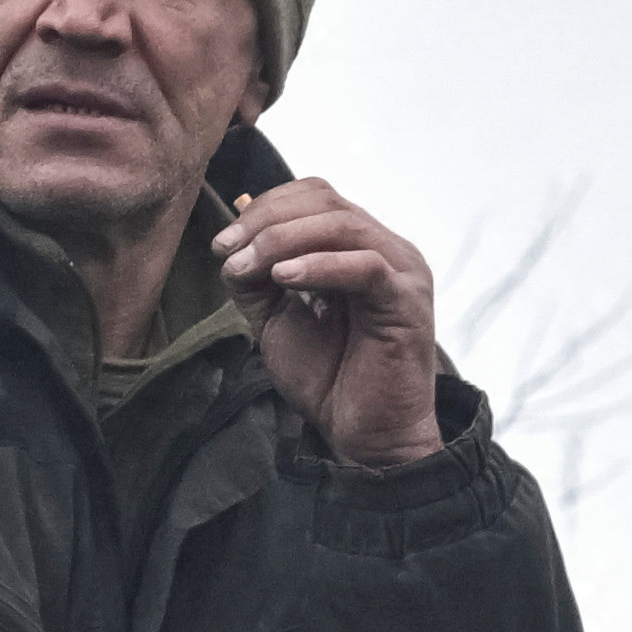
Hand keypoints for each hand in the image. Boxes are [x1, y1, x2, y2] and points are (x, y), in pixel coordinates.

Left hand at [210, 175, 445, 470]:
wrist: (365, 436)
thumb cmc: (329, 378)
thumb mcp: (277, 320)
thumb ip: (256, 281)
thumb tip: (232, 247)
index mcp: (357, 246)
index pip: (313, 196)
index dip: (264, 208)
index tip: (223, 243)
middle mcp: (385, 248)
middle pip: (325, 200)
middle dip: (266, 221)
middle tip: (227, 250)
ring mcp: (402, 271)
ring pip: (343, 224)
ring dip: (284, 240)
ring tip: (248, 267)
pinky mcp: (408, 300)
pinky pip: (365, 266)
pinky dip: (320, 265)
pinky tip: (284, 277)